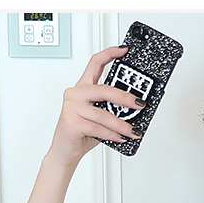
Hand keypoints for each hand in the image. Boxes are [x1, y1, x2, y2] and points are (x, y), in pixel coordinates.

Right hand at [48, 45, 144, 163]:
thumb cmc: (82, 134)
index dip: (110, 54)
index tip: (124, 50)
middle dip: (125, 97)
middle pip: (104, 89)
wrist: (65, 152)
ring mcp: (72, 107)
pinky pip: (97, 128)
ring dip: (121, 125)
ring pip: (103, 113)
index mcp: (83, 88)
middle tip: (139, 104)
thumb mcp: (99, 118)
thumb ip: (112, 110)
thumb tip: (135, 109)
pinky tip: (120, 138)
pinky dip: (112, 135)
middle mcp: (75, 94)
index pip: (95, 63)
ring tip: (133, 131)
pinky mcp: (71, 121)